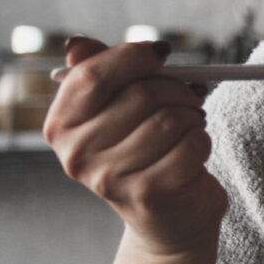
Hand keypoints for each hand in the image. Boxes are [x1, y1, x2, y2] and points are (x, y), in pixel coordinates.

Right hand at [44, 37, 225, 257]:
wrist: (166, 219)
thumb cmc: (143, 153)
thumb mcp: (114, 111)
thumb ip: (97, 73)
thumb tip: (77, 44)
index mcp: (60, 126)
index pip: (91, 75)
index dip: (131, 56)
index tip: (160, 52)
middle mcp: (76, 155)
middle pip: (141, 94)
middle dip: (176, 88)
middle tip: (189, 95)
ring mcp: (110, 178)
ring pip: (171, 119)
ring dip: (193, 116)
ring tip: (190, 126)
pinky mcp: (149, 194)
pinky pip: (192, 144)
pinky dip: (203, 140)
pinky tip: (194, 153)